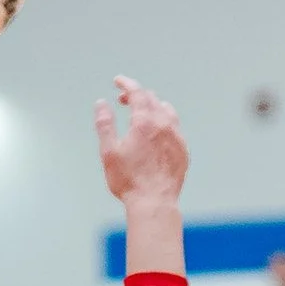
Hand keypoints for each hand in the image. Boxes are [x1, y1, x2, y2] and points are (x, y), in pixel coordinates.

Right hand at [94, 74, 187, 210]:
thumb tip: (101, 104)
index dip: (126, 84)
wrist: (154, 203)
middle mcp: (164, 125)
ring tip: (142, 112)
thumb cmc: (129, 181)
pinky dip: (165, 122)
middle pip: (151, 99)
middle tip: (124, 101)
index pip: (137, 92)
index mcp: (144, 122)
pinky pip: (176, 127)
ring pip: (167, 110)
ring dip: (153, 106)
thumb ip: (105, 124)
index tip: (118, 82)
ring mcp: (176, 137)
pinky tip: (158, 131)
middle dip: (136, 95)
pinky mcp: (183, 150)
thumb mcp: (109, 152)